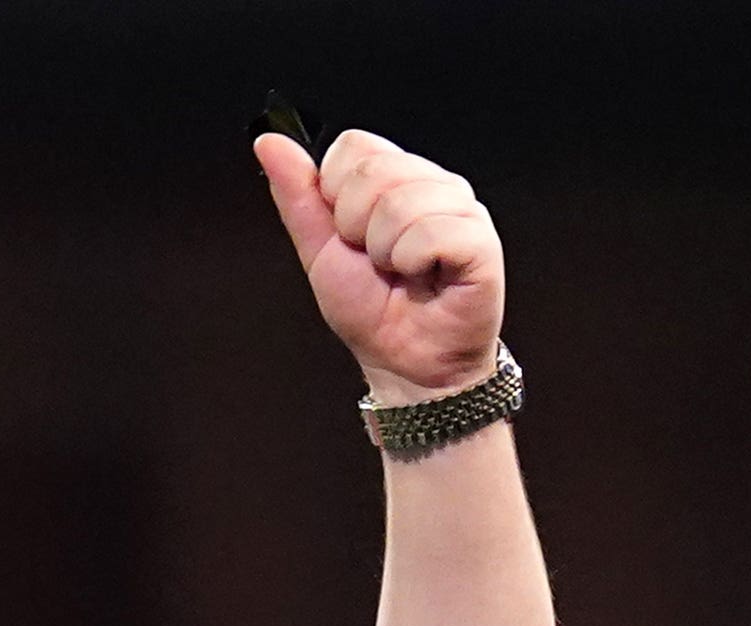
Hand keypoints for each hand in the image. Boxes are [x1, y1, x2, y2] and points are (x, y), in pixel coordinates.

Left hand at [256, 130, 503, 404]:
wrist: (401, 359)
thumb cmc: (371, 308)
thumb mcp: (320, 248)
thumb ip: (297, 195)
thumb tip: (269, 142)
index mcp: (396, 179)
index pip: (353, 147)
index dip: (336, 196)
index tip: (348, 234)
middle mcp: (433, 184)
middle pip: (373, 172)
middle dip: (356, 228)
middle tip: (376, 259)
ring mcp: (461, 209)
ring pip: (400, 203)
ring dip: (385, 252)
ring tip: (401, 271)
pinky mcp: (481, 240)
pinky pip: (431, 233)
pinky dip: (414, 263)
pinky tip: (425, 276)